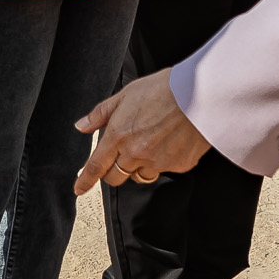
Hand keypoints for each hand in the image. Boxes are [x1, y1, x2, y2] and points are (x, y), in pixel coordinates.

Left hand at [74, 70, 210, 192]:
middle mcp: (136, 153)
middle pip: (116, 177)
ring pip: (139, 176)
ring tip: (150, 142)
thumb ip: (101, 114)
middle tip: (120, 157)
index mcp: (118, 135)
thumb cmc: (162, 89)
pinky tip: (170, 141)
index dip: (85, 181)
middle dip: (113, 171)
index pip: (96, 166)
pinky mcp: (178, 165)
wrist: (200, 94)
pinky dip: (162, 160)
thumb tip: (81, 126)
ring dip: (138, 166)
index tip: (78, 189)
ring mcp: (157, 162)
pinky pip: (164, 170)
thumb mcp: (125, 95)